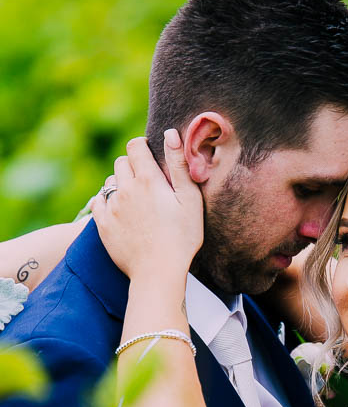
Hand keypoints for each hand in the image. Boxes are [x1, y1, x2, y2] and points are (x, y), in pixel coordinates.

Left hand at [91, 130, 202, 280]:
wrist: (158, 273)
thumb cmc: (182, 238)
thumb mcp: (190, 200)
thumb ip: (179, 165)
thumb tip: (170, 133)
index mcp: (148, 180)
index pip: (136, 146)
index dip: (143, 147)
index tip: (150, 157)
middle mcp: (126, 189)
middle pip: (121, 162)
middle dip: (132, 166)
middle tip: (147, 183)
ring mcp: (112, 207)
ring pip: (109, 182)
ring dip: (120, 185)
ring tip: (135, 201)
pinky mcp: (102, 224)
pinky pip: (98, 203)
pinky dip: (106, 202)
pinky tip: (120, 212)